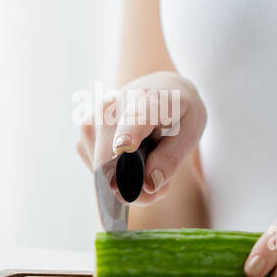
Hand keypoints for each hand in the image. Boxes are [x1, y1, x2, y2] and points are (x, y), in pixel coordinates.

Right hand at [75, 71, 205, 205]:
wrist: (161, 88)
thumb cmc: (178, 110)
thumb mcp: (190, 132)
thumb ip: (171, 159)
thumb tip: (149, 185)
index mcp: (145, 101)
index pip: (133, 119)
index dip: (128, 135)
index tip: (124, 146)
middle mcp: (111, 108)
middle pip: (111, 163)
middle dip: (135, 188)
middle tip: (162, 187)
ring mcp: (92, 120)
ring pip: (102, 173)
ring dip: (127, 183)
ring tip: (151, 167)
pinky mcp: (85, 134)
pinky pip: (97, 171)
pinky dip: (115, 175)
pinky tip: (132, 161)